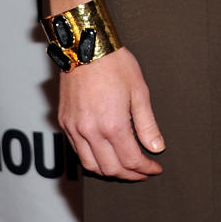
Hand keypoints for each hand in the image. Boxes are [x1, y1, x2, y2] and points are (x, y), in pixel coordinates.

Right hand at [58, 47, 164, 179]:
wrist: (85, 47)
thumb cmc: (115, 64)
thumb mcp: (139, 92)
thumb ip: (147, 124)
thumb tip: (156, 148)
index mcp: (112, 125)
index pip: (131, 160)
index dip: (145, 168)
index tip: (155, 168)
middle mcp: (90, 131)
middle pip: (110, 168)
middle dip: (129, 174)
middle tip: (142, 171)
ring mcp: (74, 128)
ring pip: (90, 165)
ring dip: (109, 171)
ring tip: (124, 167)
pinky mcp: (64, 122)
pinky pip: (77, 151)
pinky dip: (92, 159)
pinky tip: (104, 153)